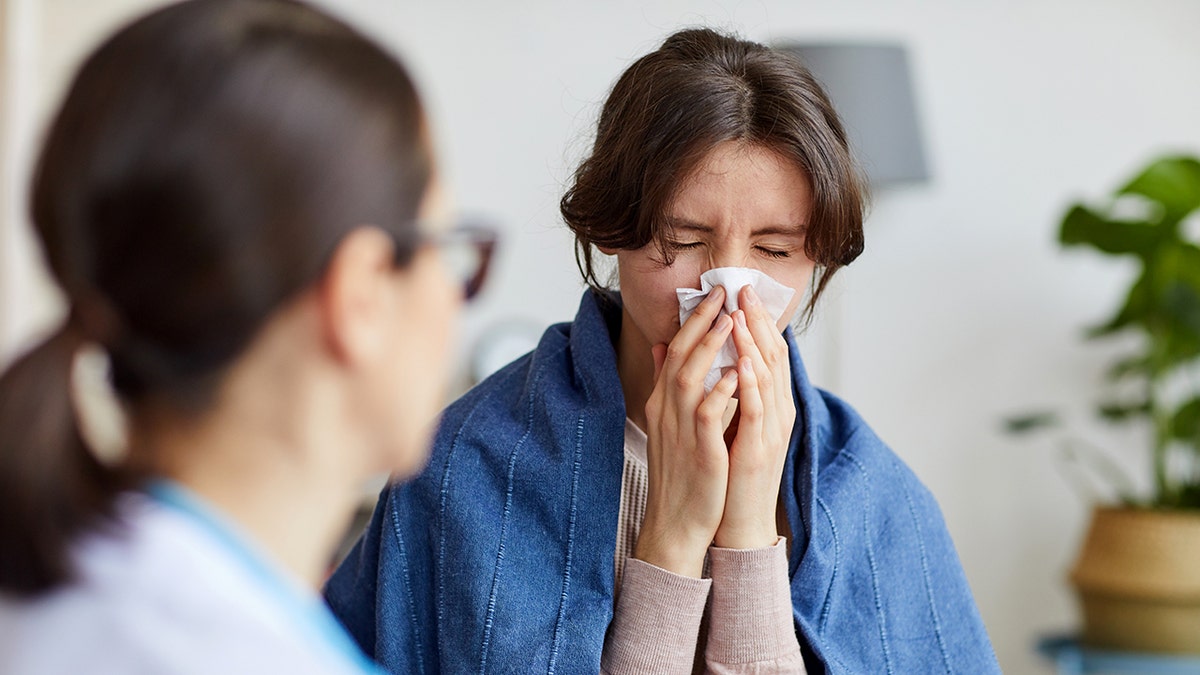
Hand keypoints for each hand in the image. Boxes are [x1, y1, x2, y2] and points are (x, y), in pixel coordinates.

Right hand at [635, 285, 739, 577]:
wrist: (676, 521)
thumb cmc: (681, 471)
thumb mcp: (669, 421)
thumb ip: (668, 382)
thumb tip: (666, 345)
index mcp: (663, 401)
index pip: (677, 350)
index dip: (694, 321)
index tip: (713, 295)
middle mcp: (667, 410)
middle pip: (681, 355)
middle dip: (702, 322)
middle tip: (722, 294)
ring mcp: (680, 429)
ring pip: (691, 377)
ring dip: (711, 348)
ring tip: (730, 321)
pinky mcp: (698, 450)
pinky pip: (707, 414)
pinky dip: (720, 391)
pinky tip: (737, 373)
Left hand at [714, 285, 794, 549]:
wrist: (737, 522)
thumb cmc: (731, 472)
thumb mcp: (729, 423)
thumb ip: (724, 390)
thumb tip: (709, 356)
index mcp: (770, 405)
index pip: (768, 353)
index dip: (757, 321)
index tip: (741, 292)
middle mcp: (778, 413)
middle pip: (773, 357)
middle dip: (758, 322)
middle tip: (744, 291)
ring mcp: (772, 432)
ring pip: (767, 379)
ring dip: (754, 345)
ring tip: (740, 315)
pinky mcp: (760, 451)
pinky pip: (757, 411)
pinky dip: (750, 385)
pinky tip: (741, 363)